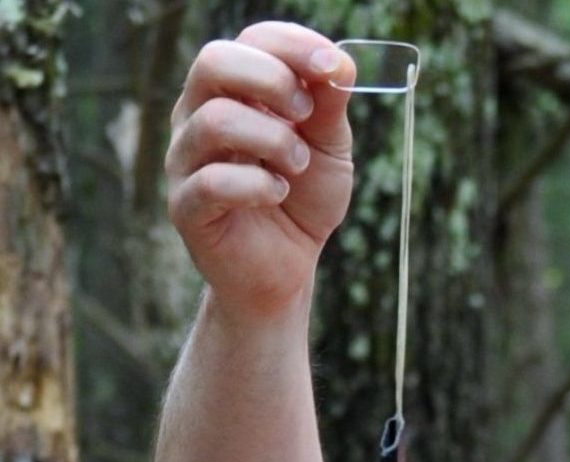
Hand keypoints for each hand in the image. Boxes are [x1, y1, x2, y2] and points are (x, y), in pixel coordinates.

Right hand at [166, 22, 356, 319]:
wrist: (288, 267)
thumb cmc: (303, 198)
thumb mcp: (328, 146)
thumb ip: (329, 104)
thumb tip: (339, 61)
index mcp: (234, 91)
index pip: (249, 41)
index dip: (293, 45)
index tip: (334, 68)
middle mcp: (199, 115)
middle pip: (214, 62)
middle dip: (273, 81)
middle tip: (307, 115)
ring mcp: (186, 159)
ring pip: (214, 120)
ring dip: (273, 140)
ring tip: (297, 166)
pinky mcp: (185, 205)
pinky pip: (212, 181)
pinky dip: (258, 186)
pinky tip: (278, 194)